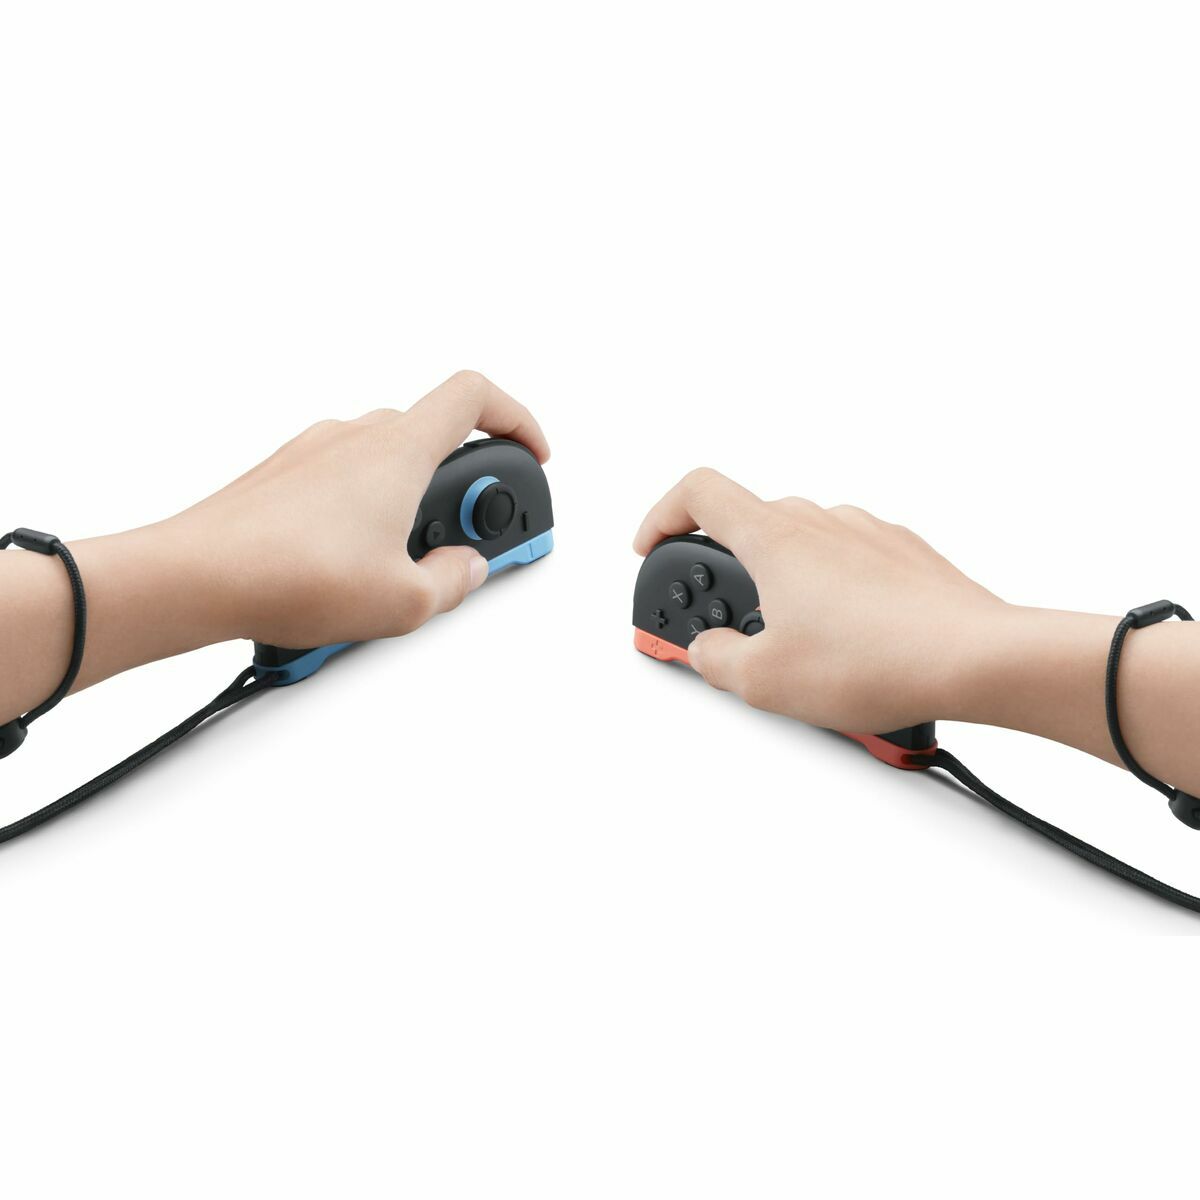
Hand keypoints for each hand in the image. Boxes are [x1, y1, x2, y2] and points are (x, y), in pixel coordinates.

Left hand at [171, 370, 549, 648]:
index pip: (475, 395)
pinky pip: (342, 486)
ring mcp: (313, 453)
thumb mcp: (403, 601)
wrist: (192, 577)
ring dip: (408, 507)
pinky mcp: (281, 478)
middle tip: (460, 545)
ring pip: (385, 465)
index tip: (530, 456)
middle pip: (432, 438)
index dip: (517, 419)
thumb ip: (453, 580)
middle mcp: (355, 436)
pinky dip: (363, 518)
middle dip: (458, 491)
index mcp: (398, 449)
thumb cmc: (288, 575)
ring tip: (398, 572)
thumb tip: (464, 567)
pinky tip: (349, 572)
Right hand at [634, 467, 1007, 733]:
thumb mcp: (766, 681)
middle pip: (752, 527)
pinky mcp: (907, 556)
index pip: (699, 492)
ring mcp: (868, 534)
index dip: (663, 516)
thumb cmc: (880, 659)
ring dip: (785, 589)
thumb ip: (716, 660)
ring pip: (805, 549)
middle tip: (726, 628)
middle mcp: (821, 522)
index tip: (654, 548)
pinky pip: (852, 566)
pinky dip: (834, 598)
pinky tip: (847, 647)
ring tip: (796, 651)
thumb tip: (708, 650)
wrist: (981, 659)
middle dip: (730, 578)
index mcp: (776, 538)